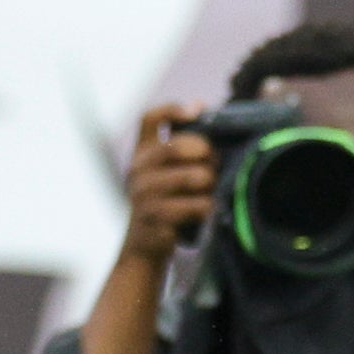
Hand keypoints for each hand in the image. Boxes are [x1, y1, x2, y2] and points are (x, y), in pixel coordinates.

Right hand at [120, 104, 216, 265]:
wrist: (144, 247)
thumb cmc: (166, 205)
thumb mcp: (165, 173)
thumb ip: (182, 147)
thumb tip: (201, 106)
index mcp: (142, 153)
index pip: (149, 118)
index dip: (173, 109)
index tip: (196, 111)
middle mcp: (138, 169)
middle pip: (179, 146)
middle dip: (207, 155)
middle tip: (214, 167)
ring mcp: (145, 193)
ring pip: (196, 177)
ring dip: (211, 185)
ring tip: (209, 193)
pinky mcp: (157, 216)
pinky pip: (199, 205)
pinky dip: (208, 209)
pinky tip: (204, 213)